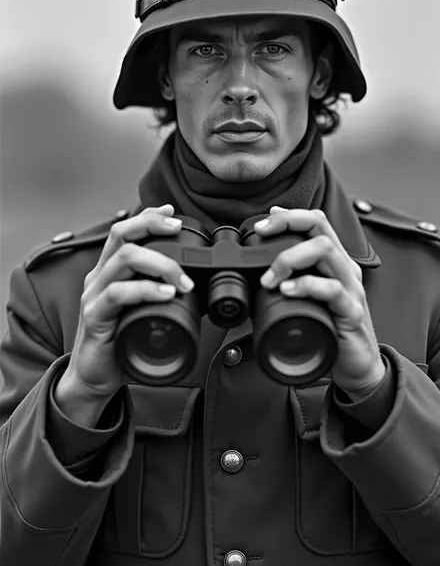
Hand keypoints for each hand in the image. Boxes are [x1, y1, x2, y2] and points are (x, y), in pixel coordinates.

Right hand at [61, 204, 194, 400]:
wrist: (94, 377)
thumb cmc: (121, 341)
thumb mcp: (142, 310)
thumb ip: (158, 293)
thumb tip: (194, 286)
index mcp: (109, 271)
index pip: (124, 231)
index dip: (147, 217)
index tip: (170, 213)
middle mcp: (99, 277)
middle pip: (121, 235)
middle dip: (153, 227)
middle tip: (179, 233)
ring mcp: (94, 295)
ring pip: (123, 259)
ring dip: (160, 263)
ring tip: (184, 280)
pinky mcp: (94, 317)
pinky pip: (117, 294)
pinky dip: (145, 290)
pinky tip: (165, 295)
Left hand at [254, 206, 385, 396]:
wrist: (358, 366)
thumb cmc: (331, 330)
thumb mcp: (309, 299)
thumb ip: (292, 281)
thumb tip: (257, 272)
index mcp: (335, 262)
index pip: (316, 222)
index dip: (289, 216)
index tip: (264, 224)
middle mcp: (345, 269)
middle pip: (320, 228)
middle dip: (287, 226)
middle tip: (262, 239)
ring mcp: (350, 289)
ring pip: (325, 251)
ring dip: (290, 257)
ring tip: (271, 277)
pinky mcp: (351, 313)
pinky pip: (332, 290)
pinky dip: (306, 286)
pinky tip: (288, 291)